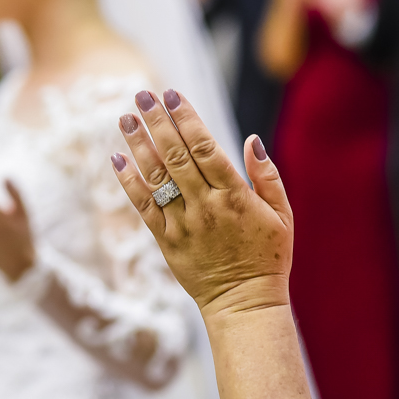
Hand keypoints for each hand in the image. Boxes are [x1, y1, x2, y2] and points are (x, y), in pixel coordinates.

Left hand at [112, 90, 292, 318]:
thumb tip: (251, 139)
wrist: (244, 303)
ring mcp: (183, 224)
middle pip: (176, 155)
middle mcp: (205, 206)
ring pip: (156, 178)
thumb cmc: (268, 256)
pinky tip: (117, 158)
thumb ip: (266, 175)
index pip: (206, 147)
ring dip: (139, 145)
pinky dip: (129, 182)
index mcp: (235, 195)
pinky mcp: (166, 241)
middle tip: (142, 94)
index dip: (187, 118)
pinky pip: (144, 207)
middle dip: (158, 122)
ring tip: (125, 118)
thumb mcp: (282, 214)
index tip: (172, 94)